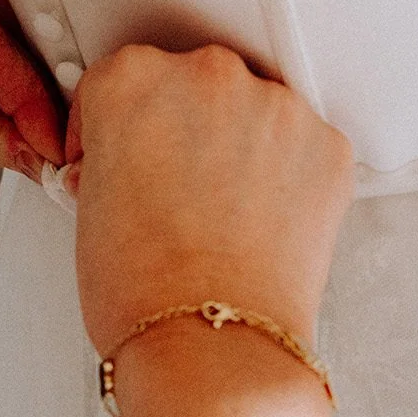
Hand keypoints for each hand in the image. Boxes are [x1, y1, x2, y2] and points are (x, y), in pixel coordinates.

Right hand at [66, 44, 353, 355]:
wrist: (209, 340)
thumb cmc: (142, 289)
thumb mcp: (91, 205)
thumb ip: (116, 158)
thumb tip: (139, 161)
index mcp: (133, 80)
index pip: (120, 79)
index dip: (116, 129)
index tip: (121, 153)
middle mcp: (206, 76)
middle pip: (192, 85)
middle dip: (182, 130)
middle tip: (171, 189)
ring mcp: (274, 106)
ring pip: (254, 112)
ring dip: (240, 148)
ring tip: (219, 215)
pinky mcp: (326, 145)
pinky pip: (303, 147)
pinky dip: (288, 176)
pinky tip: (259, 221)